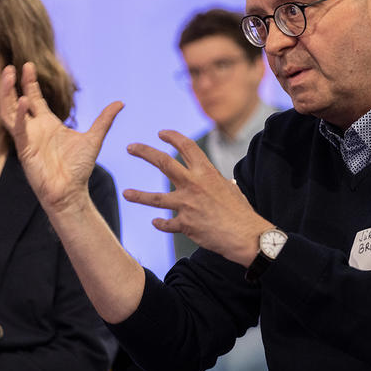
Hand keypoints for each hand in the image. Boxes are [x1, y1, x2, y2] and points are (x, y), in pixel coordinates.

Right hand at [0, 62, 122, 215]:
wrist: (71, 192)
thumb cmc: (78, 168)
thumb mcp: (94, 138)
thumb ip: (104, 120)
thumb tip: (120, 102)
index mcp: (47, 124)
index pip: (34, 98)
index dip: (29, 82)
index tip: (28, 65)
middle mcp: (34, 129)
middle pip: (17, 101)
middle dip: (13, 84)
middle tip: (11, 66)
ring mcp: (27, 139)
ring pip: (10, 112)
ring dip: (7, 94)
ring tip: (8, 76)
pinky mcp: (25, 150)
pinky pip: (18, 130)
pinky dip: (20, 116)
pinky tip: (23, 101)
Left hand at [123, 130, 272, 266]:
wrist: (245, 236)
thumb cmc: (241, 212)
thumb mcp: (230, 189)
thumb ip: (219, 184)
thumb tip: (224, 182)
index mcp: (206, 172)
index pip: (186, 146)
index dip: (172, 137)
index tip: (161, 134)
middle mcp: (194, 185)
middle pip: (163, 162)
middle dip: (144, 152)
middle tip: (131, 147)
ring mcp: (187, 205)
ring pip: (156, 198)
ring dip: (139, 196)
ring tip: (126, 193)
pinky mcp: (185, 225)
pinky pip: (167, 224)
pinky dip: (161, 223)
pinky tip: (156, 222)